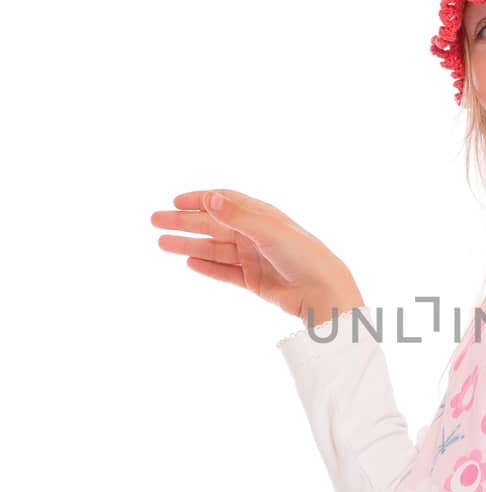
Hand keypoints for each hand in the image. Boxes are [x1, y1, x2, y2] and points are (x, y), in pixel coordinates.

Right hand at [150, 188, 362, 324]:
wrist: (323, 292)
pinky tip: (189, 263)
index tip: (174, 201)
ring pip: (214, 248)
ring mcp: (254, 257)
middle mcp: (255, 234)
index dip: (199, 199)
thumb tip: (210, 199)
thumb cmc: (302, 256)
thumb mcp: (269, 231)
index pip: (224, 201)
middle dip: (184, 222)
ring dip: (189, 245)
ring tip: (162, 244)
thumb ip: (238, 216)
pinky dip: (207, 267)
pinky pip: (225, 271)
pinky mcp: (254, 280)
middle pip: (213, 224)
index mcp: (261, 215)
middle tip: (155, 221)